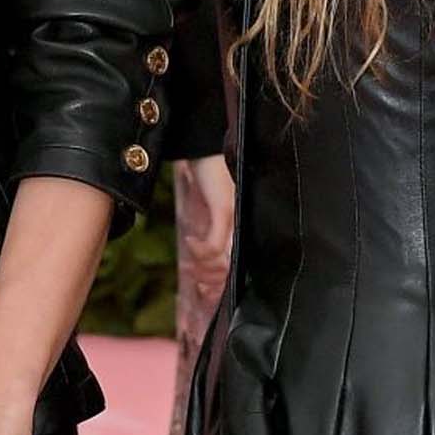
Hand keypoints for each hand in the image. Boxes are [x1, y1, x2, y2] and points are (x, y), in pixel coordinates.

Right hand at [178, 154, 235, 304]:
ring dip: (204, 268)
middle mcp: (243, 224)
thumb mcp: (211, 204)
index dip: (222, 284)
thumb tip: (209, 256)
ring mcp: (236, 218)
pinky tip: (191, 243)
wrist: (204, 143)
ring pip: (222, 262)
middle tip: (200, 288)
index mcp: (242, 225)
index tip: (205, 292)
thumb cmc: (208, 170)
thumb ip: (213, 228)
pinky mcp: (225, 210)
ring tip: (194, 267)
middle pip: (232, 269)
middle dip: (213, 284)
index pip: (237, 265)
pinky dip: (200, 250)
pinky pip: (214, 245)